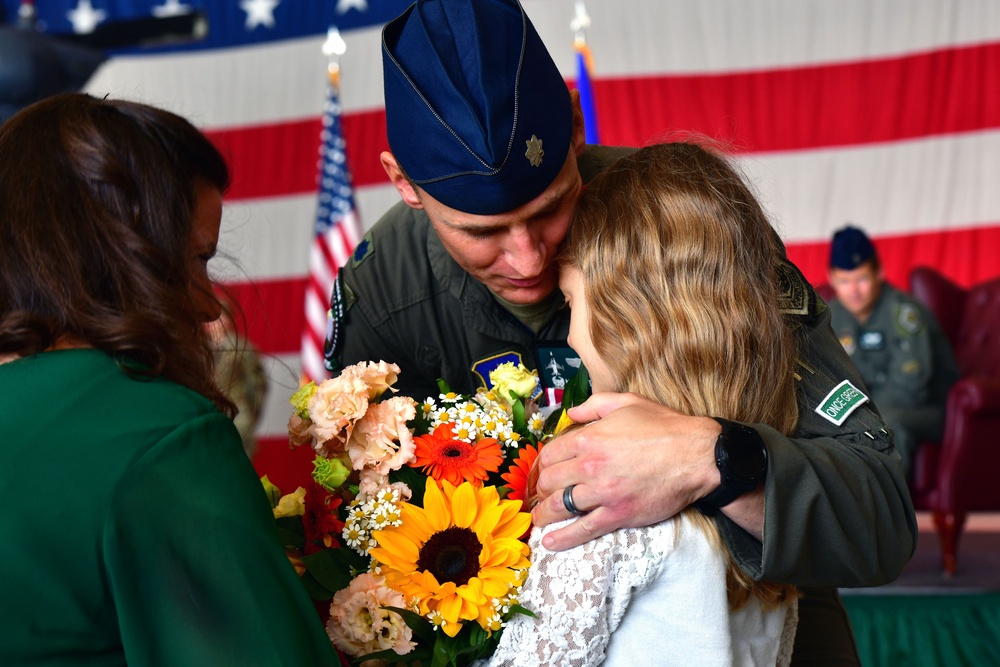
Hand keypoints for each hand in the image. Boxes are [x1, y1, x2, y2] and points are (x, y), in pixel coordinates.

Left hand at [532, 392, 720, 550]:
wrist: (696, 455)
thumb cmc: (664, 427)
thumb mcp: (626, 402)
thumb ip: (593, 405)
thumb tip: (571, 413)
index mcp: (589, 438)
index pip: (550, 455)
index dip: (544, 464)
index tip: (545, 471)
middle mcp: (589, 466)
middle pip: (550, 482)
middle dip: (541, 489)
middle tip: (540, 495)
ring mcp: (603, 492)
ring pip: (560, 507)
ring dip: (544, 514)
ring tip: (538, 518)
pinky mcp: (618, 514)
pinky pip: (583, 530)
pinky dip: (563, 538)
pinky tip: (550, 543)